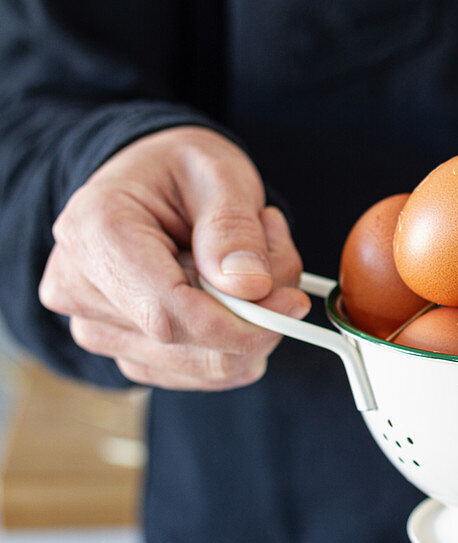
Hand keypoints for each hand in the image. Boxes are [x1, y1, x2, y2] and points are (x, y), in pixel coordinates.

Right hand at [39, 126, 309, 388]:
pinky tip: (234, 292)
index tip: (292, 304)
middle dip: (257, 315)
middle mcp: (81, 291)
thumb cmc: (181, 170)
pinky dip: (237, 339)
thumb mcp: (218, 173)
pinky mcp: (129, 353)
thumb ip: (234, 228)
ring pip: (203, 365)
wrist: (154, 182)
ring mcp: (99, 329)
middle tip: (277, 253)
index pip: (168, 314)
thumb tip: (251, 288)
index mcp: (94, 235)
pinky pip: (203, 371)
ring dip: (251, 325)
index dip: (240, 324)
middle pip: (188, 345)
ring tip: (250, 260)